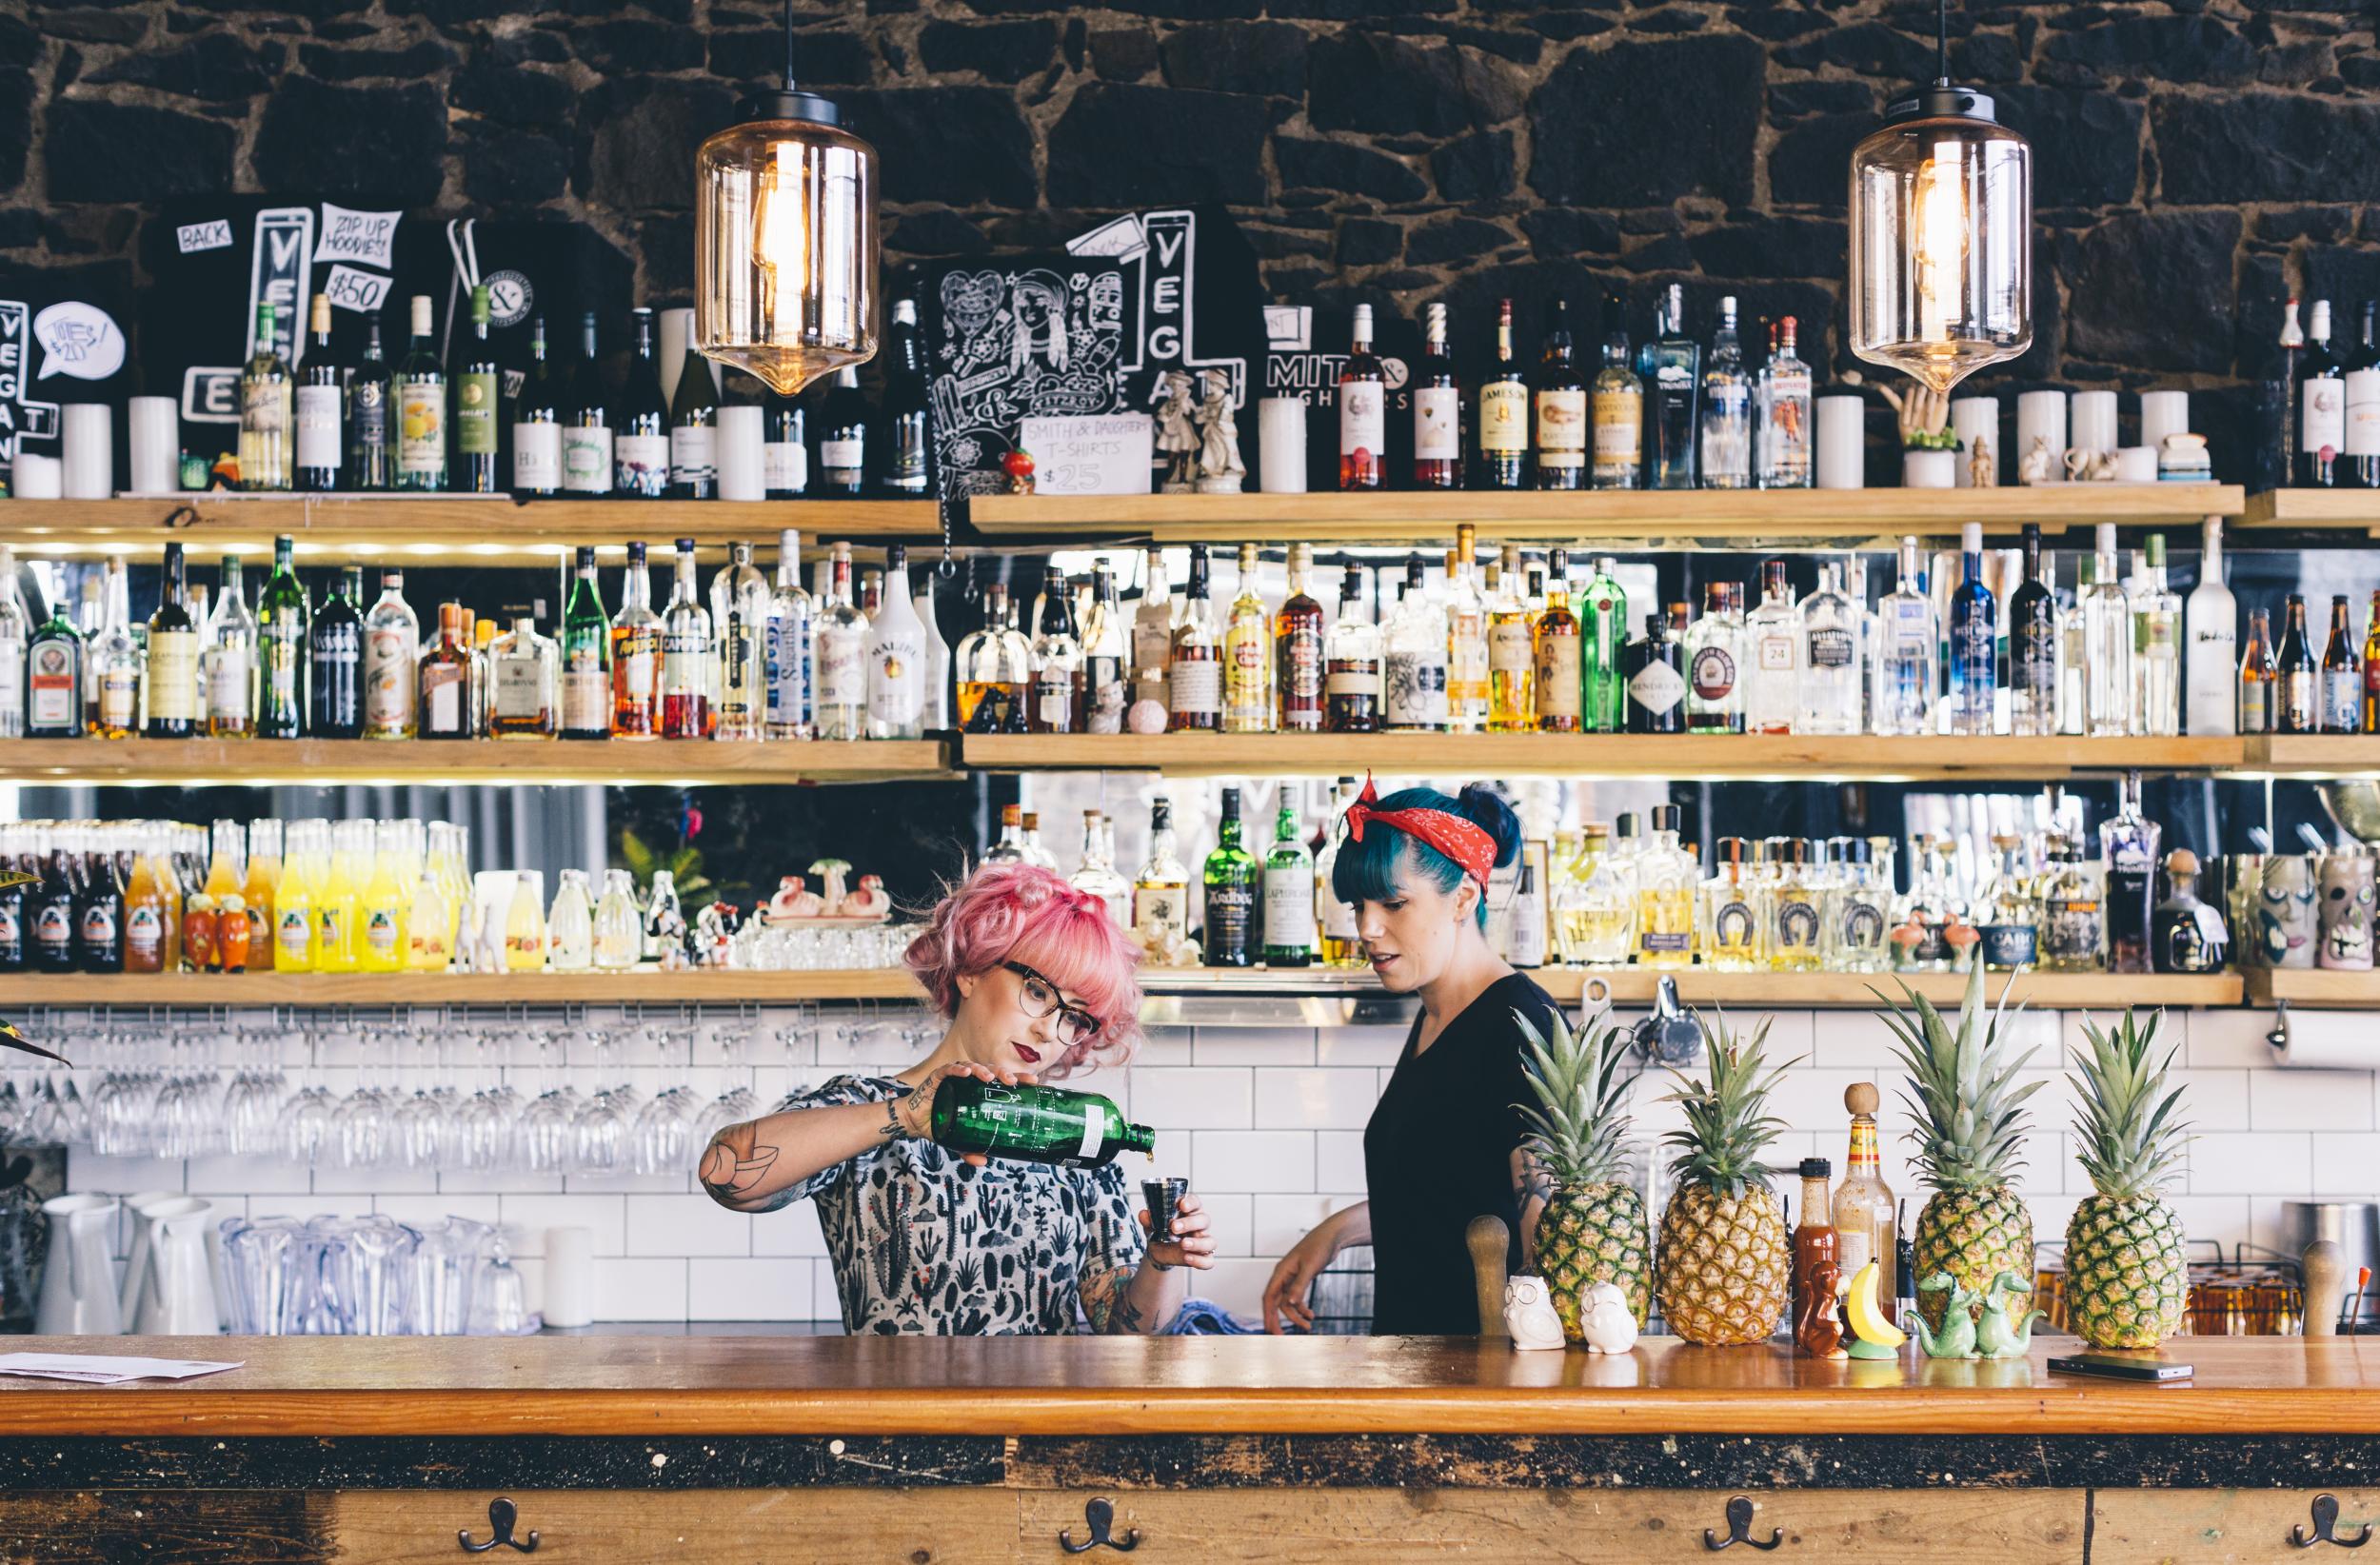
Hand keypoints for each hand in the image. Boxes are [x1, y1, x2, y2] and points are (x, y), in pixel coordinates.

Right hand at [891, 1060, 1037, 1166]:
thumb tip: (984, 1162)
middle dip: (1005, 1074)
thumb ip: (970, 1150)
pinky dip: (958, 1070)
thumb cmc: (940, 1125)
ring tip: (990, 1078)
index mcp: (978, 1092)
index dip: (1019, 1080)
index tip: (1034, 1083)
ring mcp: (954, 1077)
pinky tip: (966, 1073)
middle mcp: (969, 1081)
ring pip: (973, 1067)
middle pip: (992, 1071)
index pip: (1002, 1083)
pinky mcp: (937, 1077)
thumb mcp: (958, 1141)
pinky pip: (948, 1069)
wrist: (914, 1122)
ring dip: (983, 1070)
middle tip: (1015, 1081)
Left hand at [1141, 1192, 1214, 1271]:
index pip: (1195, 1202)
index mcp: (1189, 1211)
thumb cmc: (1161, 1232)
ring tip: (1183, 1244)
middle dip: (1190, 1223)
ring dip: (1198, 1243)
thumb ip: (1149, 1220)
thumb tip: (1143, 1214)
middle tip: (1174, 1227)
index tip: (1181, 1205)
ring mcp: (1203, 1241)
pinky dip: (1200, 1260)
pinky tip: (1188, 1258)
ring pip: (1210, 1241)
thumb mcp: (1152, 1225)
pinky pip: (1209, 1260)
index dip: (1190, 1202)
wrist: (1160, 1251)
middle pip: (1203, 1220)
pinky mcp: (1203, 1257)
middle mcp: (1199, 1225)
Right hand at [1260, 1221, 1339, 1334]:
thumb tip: (1290, 1303)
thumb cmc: (1319, 1247)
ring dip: (1295, 1315)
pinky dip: (1302, 1307)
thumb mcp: (1310, 1267)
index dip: (1268, 1315)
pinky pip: (1296, 1298)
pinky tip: (1311, 1315)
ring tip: (1308, 1326)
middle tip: (1282, 1337)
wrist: (1331, 1237)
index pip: (1269, 1297)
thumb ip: (1299, 1285)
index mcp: (1281, 1272)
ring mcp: (1291, 1278)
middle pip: (1275, 1302)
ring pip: (1288, 1302)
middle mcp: (1283, 1276)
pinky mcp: (1300, 1279)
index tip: (1270, 1330)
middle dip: (1278, 1320)